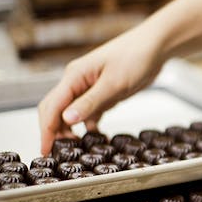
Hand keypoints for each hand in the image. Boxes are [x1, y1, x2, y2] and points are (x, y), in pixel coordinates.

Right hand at [37, 25, 164, 155]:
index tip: (45, 151)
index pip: (51, 107)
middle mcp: (77, 82)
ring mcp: (90, 88)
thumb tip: (67, 119)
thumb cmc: (136, 56)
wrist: (156, 47)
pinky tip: (97, 139)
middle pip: (56, 111)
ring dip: (72, 131)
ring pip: (72, 114)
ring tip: (78, 151)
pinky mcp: (103, 94)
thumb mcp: (113, 83)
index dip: (46, 131)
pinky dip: (90, 127)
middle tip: (60, 155)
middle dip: (55, 133)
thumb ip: (90, 102)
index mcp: (74, 77)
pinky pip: (90, 113)